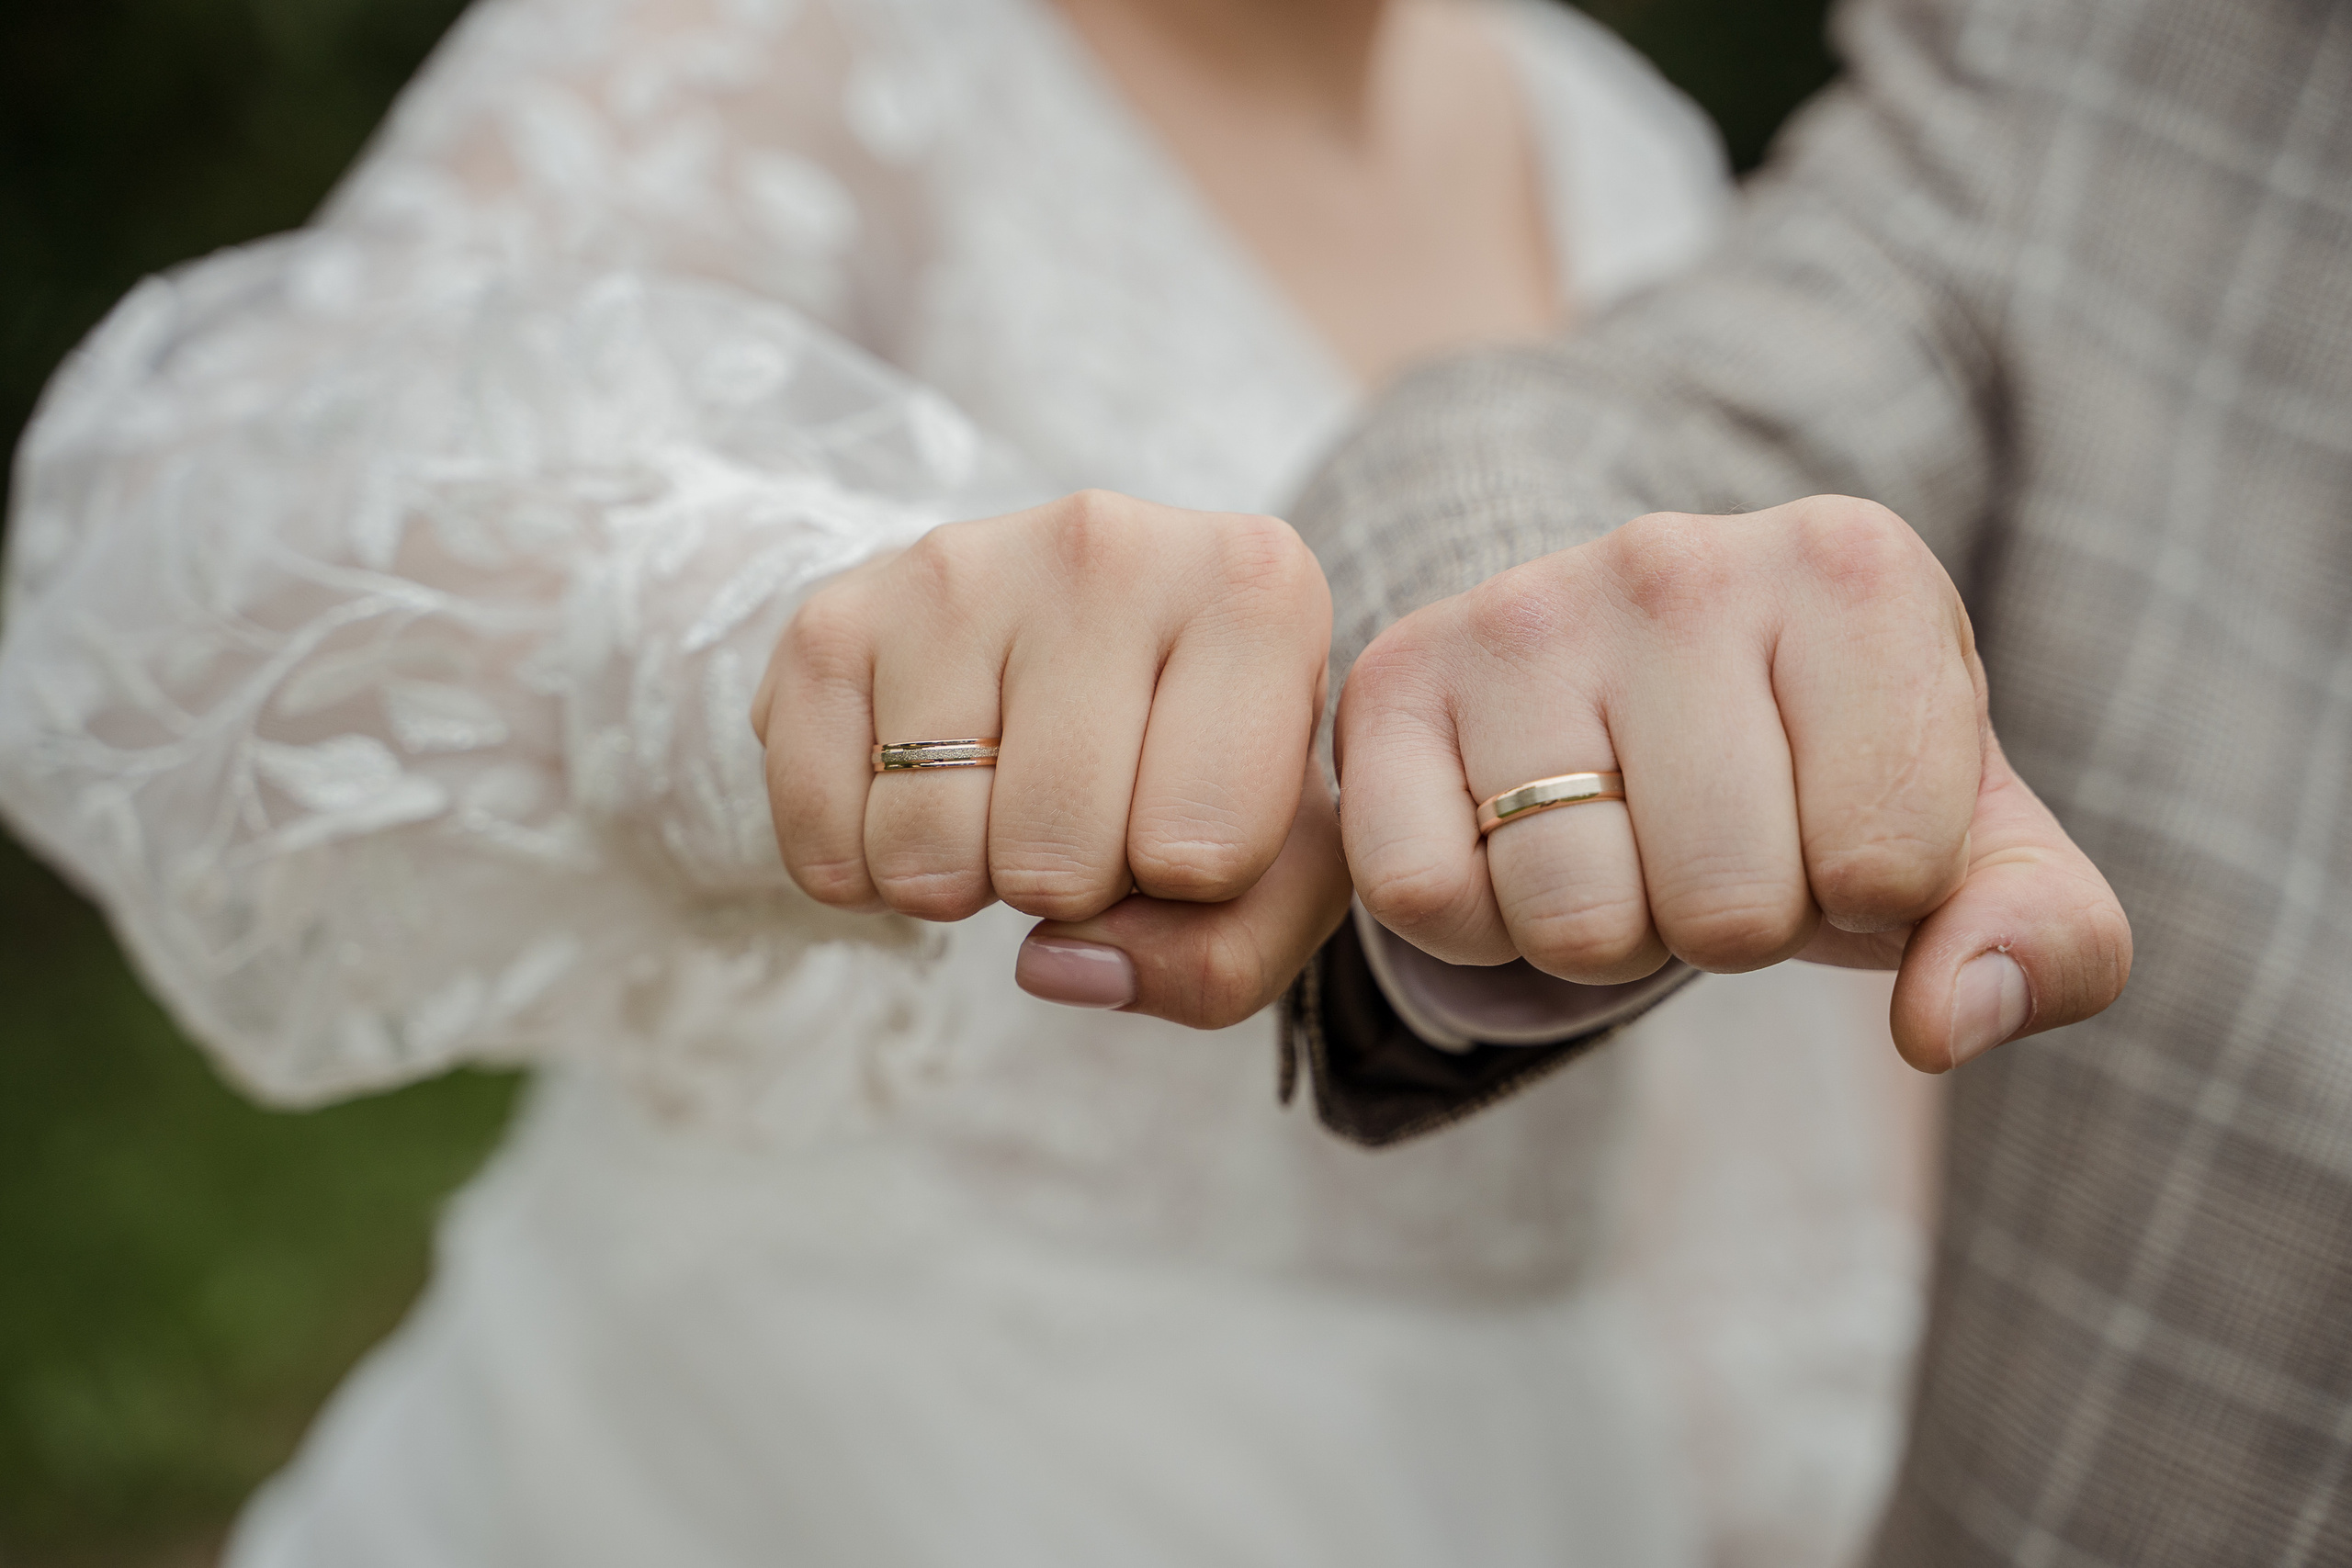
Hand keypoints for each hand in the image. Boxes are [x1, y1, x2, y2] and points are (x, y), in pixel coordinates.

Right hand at [751, 490, 1351, 1026]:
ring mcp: (957, 571)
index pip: (1210, 850)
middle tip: (1087, 815)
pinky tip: (920, 797)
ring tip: (1004, 800)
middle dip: (1070, 888)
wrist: (1060, 645)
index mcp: (1258, 588)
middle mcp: (1107, 546)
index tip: (1194, 814)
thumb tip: (1058, 966)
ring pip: (931, 855)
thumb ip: (1223, 958)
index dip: (1194, 886)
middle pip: (1059, 861)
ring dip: (963, 880)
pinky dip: (864, 871)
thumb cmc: (1198, 763)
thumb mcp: (1275, 871)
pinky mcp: (833, 619)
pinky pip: (825, 846)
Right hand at [1334, 496, 2131, 1071]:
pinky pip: (1428, 901)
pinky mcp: (1394, 679)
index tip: (1831, 817)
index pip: (1888, 870)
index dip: (1864, 894)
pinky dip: (1476, 922)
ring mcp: (1520, 611)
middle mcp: (1677, 557)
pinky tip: (1506, 837)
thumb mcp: (1964, 839)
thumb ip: (2046, 935)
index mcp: (1857, 569)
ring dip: (1600, 934)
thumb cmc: (1818, 766)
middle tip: (1708, 843)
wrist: (1622, 667)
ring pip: (1572, 918)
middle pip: (1726, 912)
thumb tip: (1948, 1023)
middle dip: (1726, 926)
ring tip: (1612, 837)